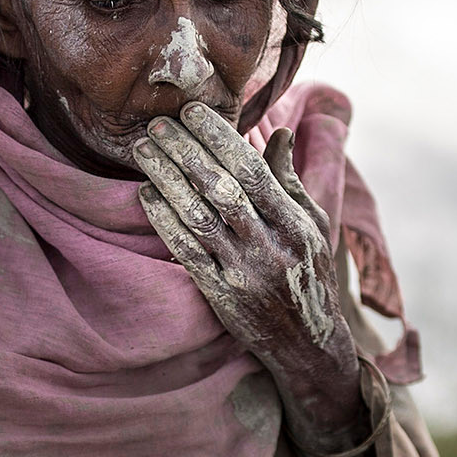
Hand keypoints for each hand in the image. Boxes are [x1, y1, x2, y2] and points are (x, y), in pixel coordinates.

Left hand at [133, 102, 366, 452]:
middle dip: (186, 151)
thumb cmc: (309, 275)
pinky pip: (186, 253)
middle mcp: (271, 248)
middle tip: (157, 124)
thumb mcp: (313, 226)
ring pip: (198, 218)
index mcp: (297, 225)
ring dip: (167, 179)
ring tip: (143, 150)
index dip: (221, 138)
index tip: (193, 112)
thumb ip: (290, 180)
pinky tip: (145, 194)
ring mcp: (244, 274)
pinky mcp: (221, 296)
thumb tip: (277, 132)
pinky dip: (163, 221)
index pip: (254, 172)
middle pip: (222, 190)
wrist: (309, 345)